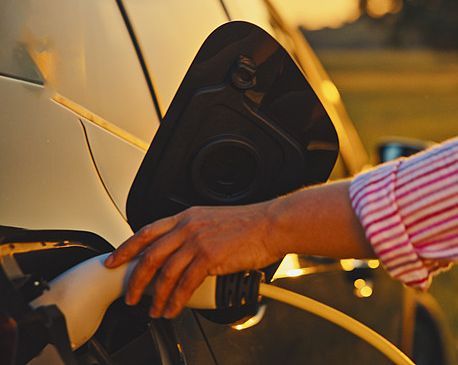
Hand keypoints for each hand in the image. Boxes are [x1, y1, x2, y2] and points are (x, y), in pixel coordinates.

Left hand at [105, 203, 278, 317]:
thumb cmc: (251, 224)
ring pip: (165, 273)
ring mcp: (198, 241)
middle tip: (131, 296)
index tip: (115, 260)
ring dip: (156, 296)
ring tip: (154, 309)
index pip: (147, 231)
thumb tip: (183, 251)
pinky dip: (176, 299)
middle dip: (136, 279)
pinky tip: (173, 308)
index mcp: (187, 217)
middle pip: (150, 255)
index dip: (127, 248)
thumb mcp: (214, 220)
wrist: (273, 224)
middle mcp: (188, 227)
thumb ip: (195, 232)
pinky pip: (186, 283)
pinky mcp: (210, 256)